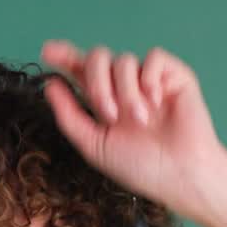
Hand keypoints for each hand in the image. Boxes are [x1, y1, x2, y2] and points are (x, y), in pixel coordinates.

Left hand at [41, 42, 223, 220]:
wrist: (178, 175)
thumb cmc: (139, 167)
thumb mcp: (94, 146)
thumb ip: (70, 116)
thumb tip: (50, 85)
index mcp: (104, 102)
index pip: (81, 71)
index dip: (64, 56)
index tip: (47, 51)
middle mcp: (124, 87)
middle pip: (98, 58)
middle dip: (97, 83)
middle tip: (108, 115)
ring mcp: (148, 80)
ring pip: (124, 61)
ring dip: (125, 92)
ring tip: (139, 121)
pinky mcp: (173, 76)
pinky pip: (153, 57)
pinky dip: (149, 79)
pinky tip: (155, 103)